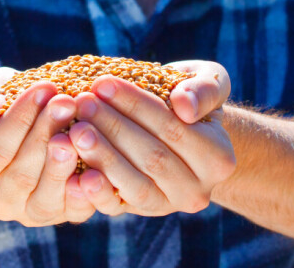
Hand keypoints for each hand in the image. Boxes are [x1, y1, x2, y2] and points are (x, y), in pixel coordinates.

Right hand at [0, 67, 95, 226]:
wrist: (21, 138)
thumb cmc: (4, 109)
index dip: (19, 119)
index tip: (43, 87)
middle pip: (21, 174)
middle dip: (46, 134)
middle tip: (67, 101)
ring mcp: (28, 214)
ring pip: (46, 197)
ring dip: (65, 163)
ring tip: (81, 130)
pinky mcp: (62, 217)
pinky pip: (75, 210)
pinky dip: (88, 190)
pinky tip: (97, 163)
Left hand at [68, 60, 235, 216]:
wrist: (181, 132)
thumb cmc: (189, 99)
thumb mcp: (209, 81)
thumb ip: (205, 89)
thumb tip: (184, 107)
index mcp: (218, 158)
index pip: (173, 129)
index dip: (136, 106)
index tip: (103, 83)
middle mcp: (197, 190)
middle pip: (152, 158)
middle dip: (113, 127)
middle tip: (82, 103)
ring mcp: (166, 205)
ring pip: (134, 185)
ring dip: (102, 157)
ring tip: (75, 129)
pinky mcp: (138, 212)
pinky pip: (116, 206)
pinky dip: (96, 192)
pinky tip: (76, 174)